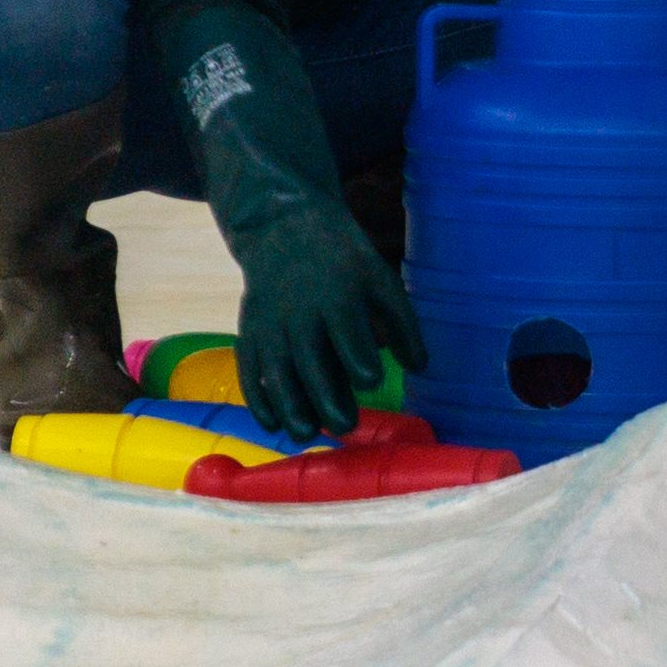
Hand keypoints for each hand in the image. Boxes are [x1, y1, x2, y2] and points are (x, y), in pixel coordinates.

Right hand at [233, 199, 421, 441]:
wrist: (284, 231)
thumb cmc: (345, 264)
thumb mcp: (381, 281)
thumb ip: (402, 324)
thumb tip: (419, 367)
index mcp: (338, 295)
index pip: (347, 332)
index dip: (359, 360)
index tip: (372, 380)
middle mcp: (299, 311)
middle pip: (309, 360)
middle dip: (325, 396)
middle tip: (345, 426)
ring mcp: (269, 323)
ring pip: (275, 370)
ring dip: (288, 406)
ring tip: (306, 434)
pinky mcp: (248, 331)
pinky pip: (248, 369)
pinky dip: (256, 398)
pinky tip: (272, 423)